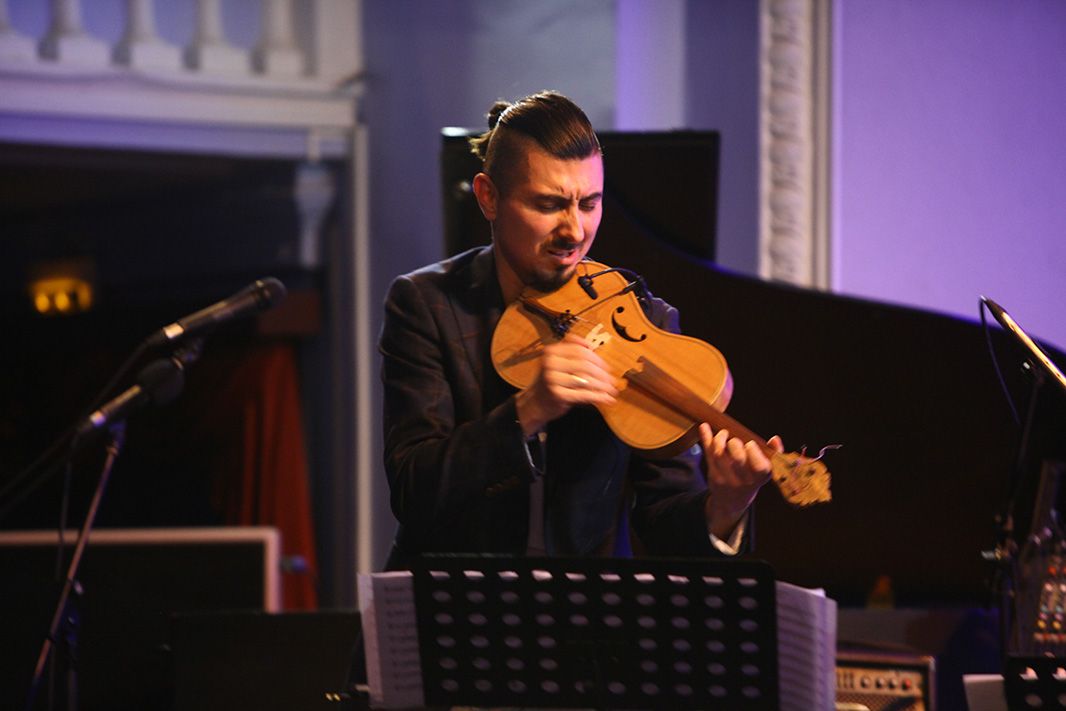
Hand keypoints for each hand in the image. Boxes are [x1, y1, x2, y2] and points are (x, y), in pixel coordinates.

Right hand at [515, 333, 617, 435]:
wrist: (535, 403)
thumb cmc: (550, 381)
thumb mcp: (557, 361)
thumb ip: (571, 350)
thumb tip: (589, 344)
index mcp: (551, 352)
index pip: (580, 351)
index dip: (597, 359)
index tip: (606, 367)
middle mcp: (550, 364)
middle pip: (585, 364)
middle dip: (602, 373)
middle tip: (611, 380)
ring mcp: (553, 380)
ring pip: (586, 380)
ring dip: (603, 386)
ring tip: (611, 390)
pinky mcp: (558, 395)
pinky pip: (584, 395)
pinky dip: (598, 397)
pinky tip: (606, 399)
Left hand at [699, 423, 781, 539]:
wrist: (732, 500)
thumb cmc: (752, 479)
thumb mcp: (766, 470)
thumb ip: (774, 453)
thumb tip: (775, 439)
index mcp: (760, 478)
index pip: (759, 466)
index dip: (754, 452)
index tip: (750, 444)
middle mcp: (744, 481)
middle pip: (737, 459)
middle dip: (735, 444)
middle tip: (734, 440)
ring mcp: (727, 479)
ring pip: (719, 454)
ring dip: (719, 438)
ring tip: (723, 434)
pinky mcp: (713, 475)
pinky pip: (708, 454)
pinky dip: (706, 438)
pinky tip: (704, 427)